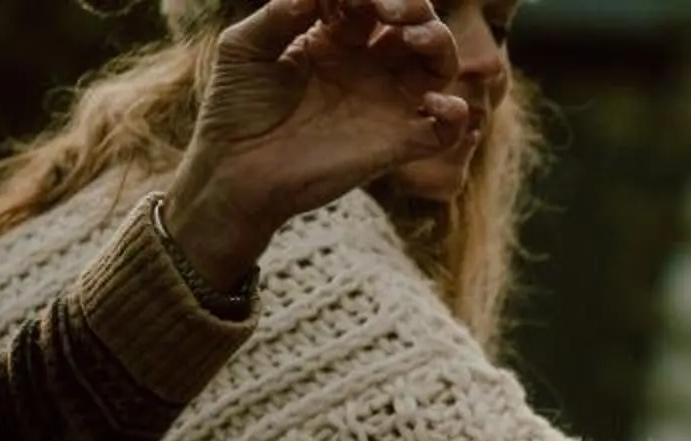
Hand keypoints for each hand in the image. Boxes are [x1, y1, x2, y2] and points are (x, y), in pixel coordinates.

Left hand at [163, 0, 468, 288]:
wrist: (237, 174)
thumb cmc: (235, 109)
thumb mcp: (244, 48)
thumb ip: (279, 13)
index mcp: (333, 39)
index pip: (369, 1)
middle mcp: (367, 67)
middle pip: (414, 24)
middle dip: (412, 6)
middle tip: (390, 10)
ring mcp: (385, 105)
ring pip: (437, 65)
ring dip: (439, 43)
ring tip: (414, 39)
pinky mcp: (396, 145)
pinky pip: (443, 130)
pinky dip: (455, 115)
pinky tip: (435, 103)